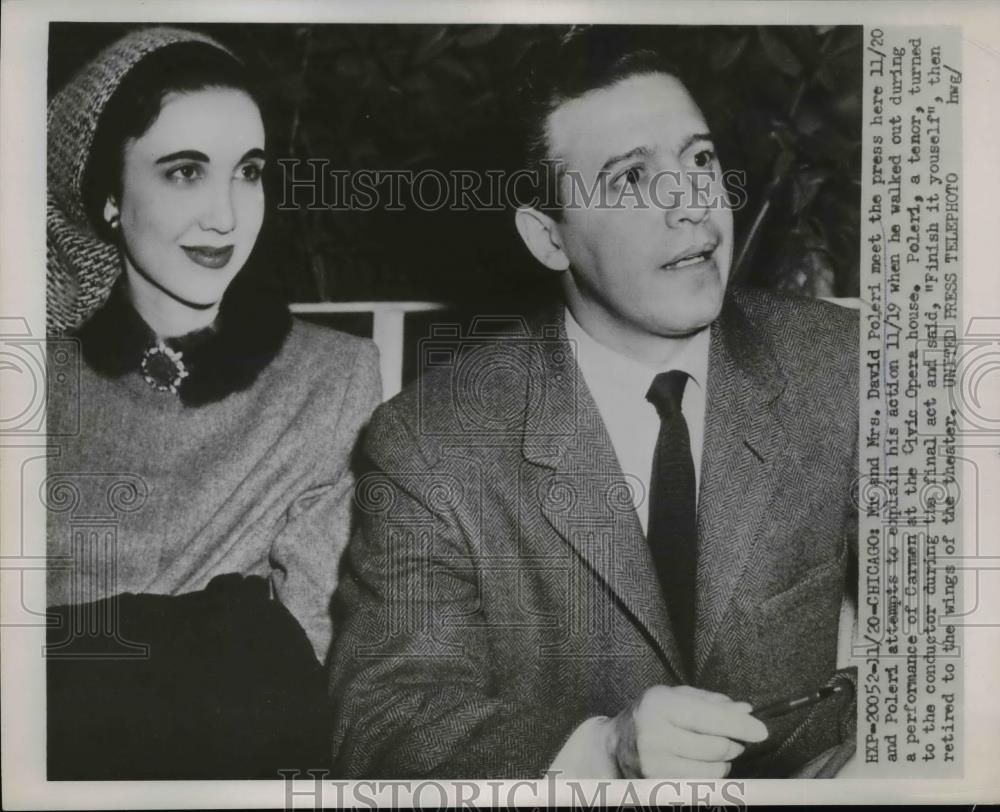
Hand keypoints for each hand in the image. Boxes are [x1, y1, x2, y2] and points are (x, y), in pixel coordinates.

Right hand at [602, 685, 768, 777]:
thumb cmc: (651, 715)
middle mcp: (655, 735)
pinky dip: (710, 775)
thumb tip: (746, 711)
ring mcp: (655, 765)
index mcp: (659, 705)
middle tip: (733, 739)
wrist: (613, 746)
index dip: (741, 727)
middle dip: (734, 743)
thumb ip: (711, 702)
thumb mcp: (675, 697)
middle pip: (717, 747)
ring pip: (713, 770)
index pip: (710, 719)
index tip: (761, 731)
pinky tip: (701, 764)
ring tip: (713, 751)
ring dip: (723, 762)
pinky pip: (702, 785)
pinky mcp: (658, 786)